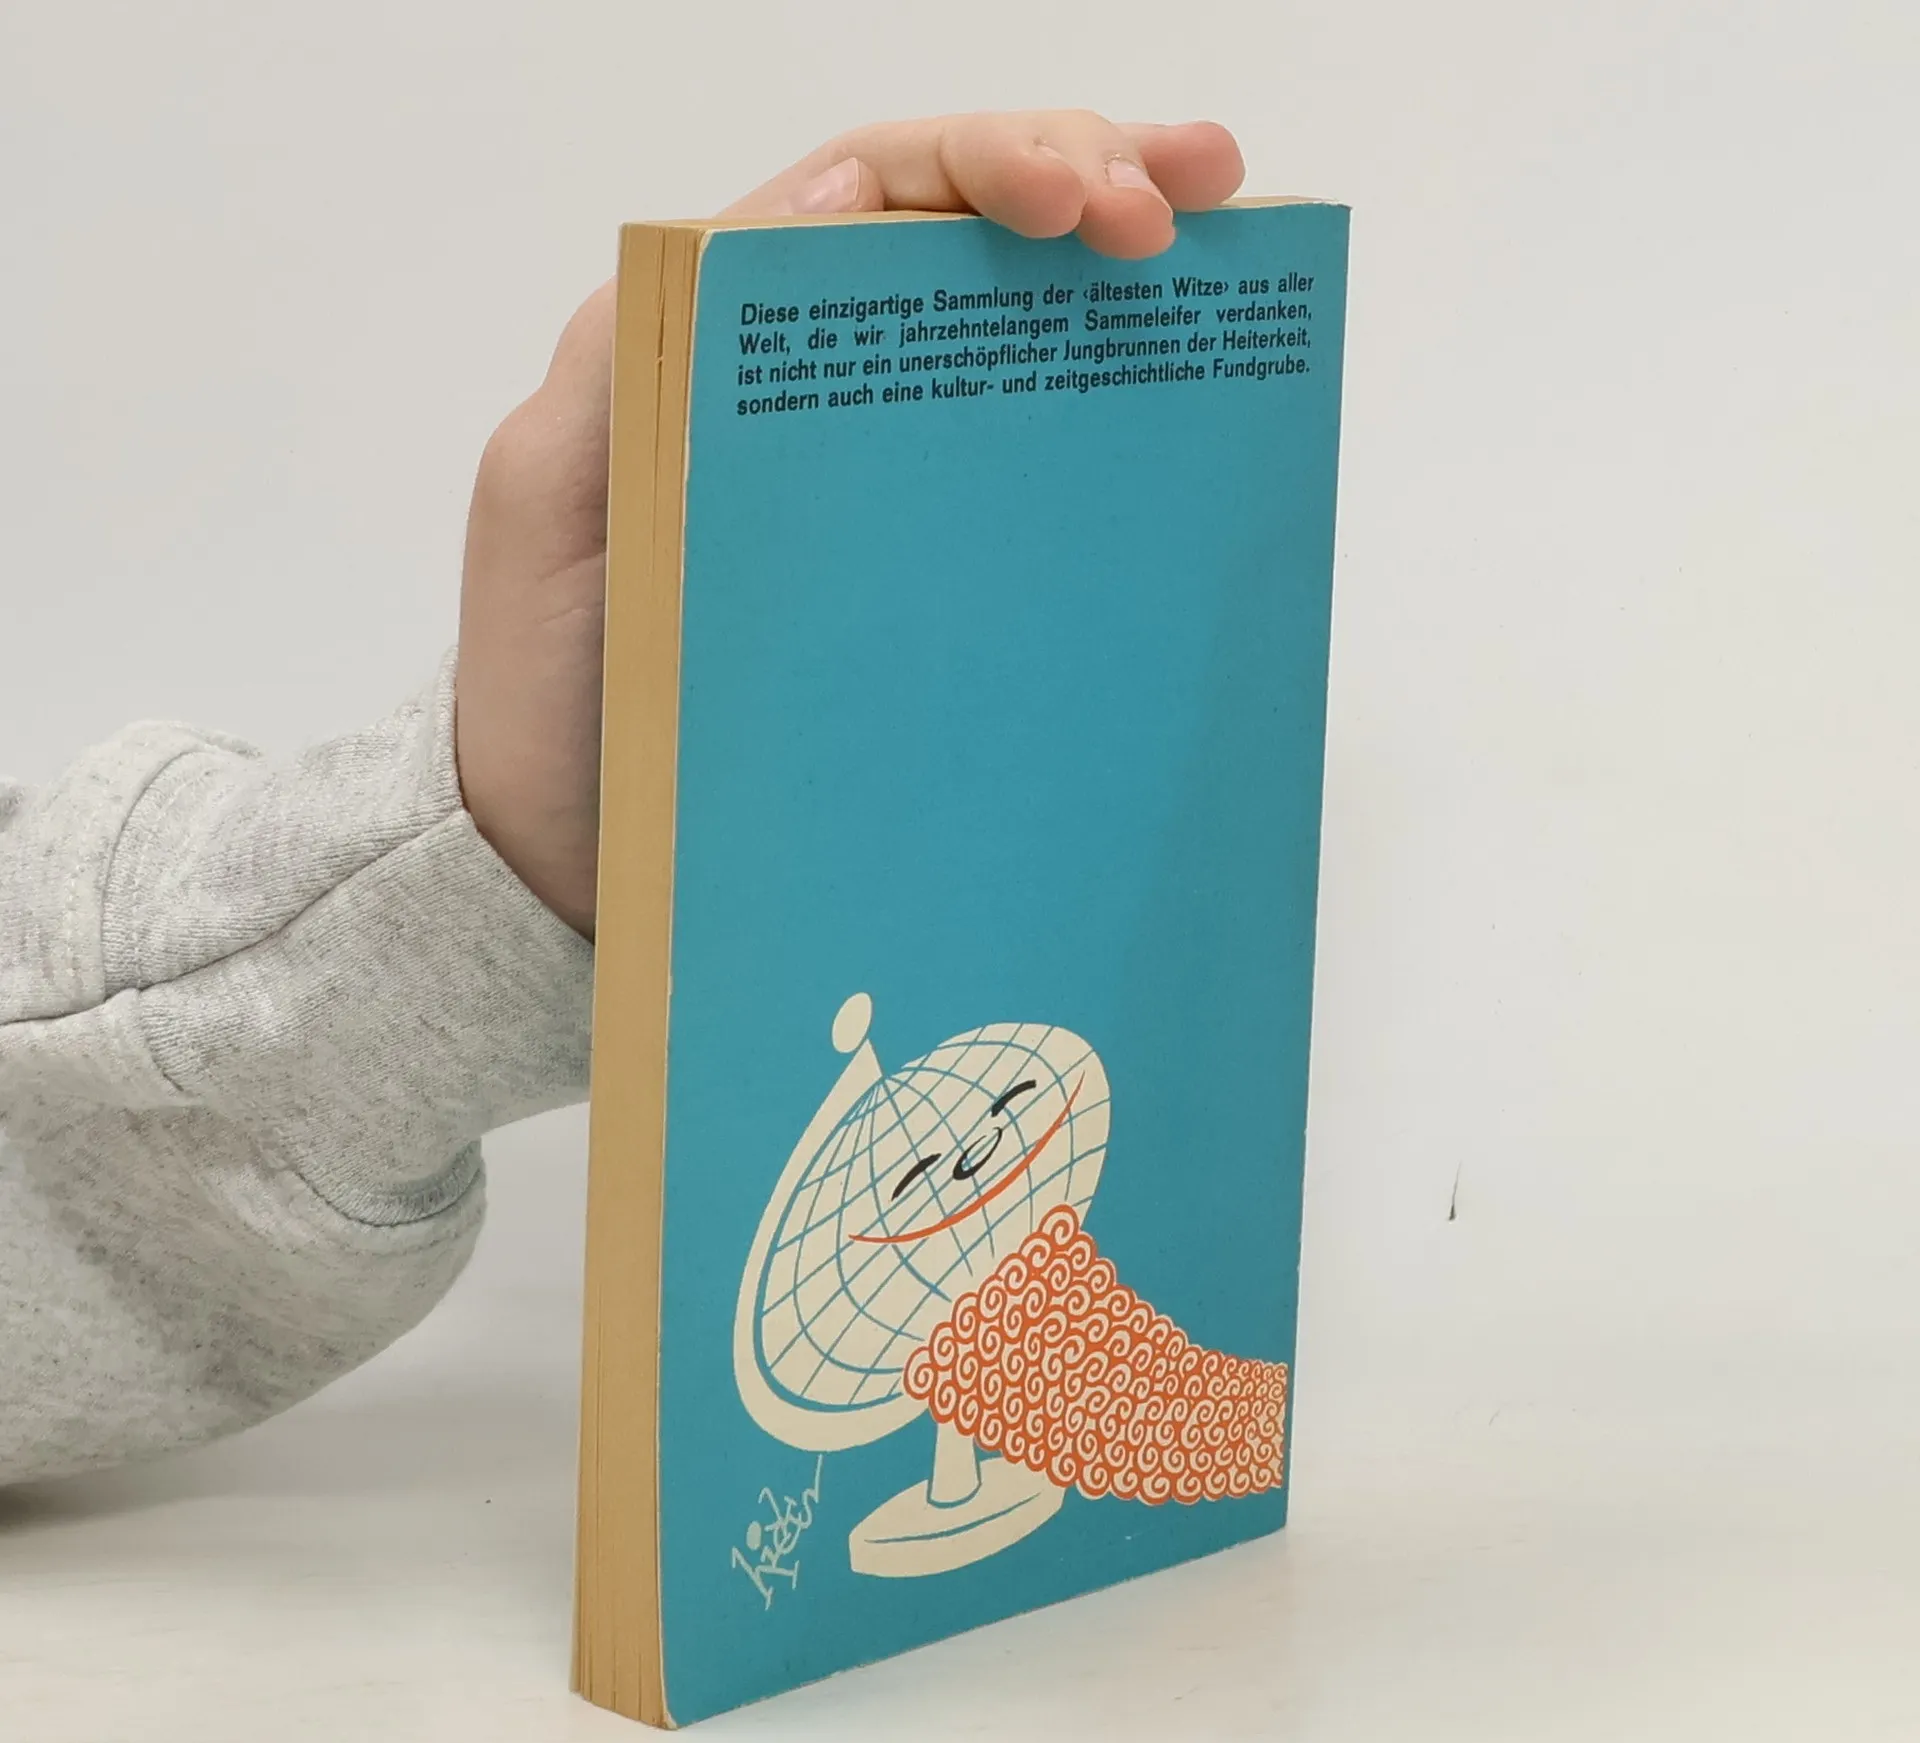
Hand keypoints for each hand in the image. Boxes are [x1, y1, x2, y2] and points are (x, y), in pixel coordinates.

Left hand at [454, 113, 1244, 935]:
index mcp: (723, 344)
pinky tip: (1188, 391)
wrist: (566, 863)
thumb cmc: (545, 690)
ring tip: (1234, 231)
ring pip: (1006, 335)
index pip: (875, 194)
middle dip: (1086, 178)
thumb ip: (650, 351)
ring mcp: (875, 483)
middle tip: (1200, 196)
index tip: (1083, 200)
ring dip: (1116, 273)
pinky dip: (1105, 417)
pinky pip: (1019, 476)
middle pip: (963, 237)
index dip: (989, 164)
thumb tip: (830, 208)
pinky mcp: (919, 581)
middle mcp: (811, 389)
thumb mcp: (555, 496)